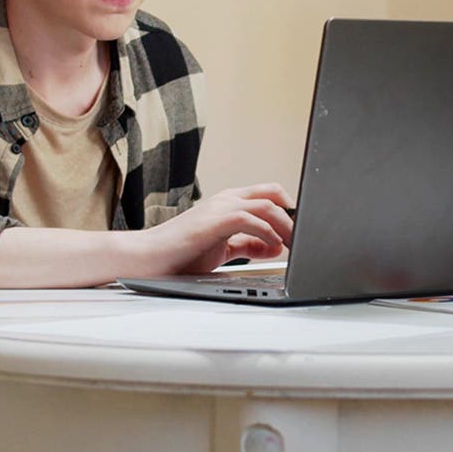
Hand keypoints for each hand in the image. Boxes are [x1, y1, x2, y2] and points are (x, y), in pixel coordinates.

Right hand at [145, 183, 294, 273]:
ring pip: (266, 205)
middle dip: (294, 214)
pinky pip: (250, 219)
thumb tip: (276, 246)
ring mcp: (219, 208)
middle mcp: (226, 200)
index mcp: (228, 204)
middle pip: (273, 193)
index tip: (301, 232)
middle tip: (305, 236)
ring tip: (297, 244)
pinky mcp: (214, 221)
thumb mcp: (222, 249)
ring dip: (287, 224)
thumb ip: (248, 245)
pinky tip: (274, 246)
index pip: (268, 196)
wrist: (147, 258)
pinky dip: (267, 232)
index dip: (289, 211)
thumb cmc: (179, 254)